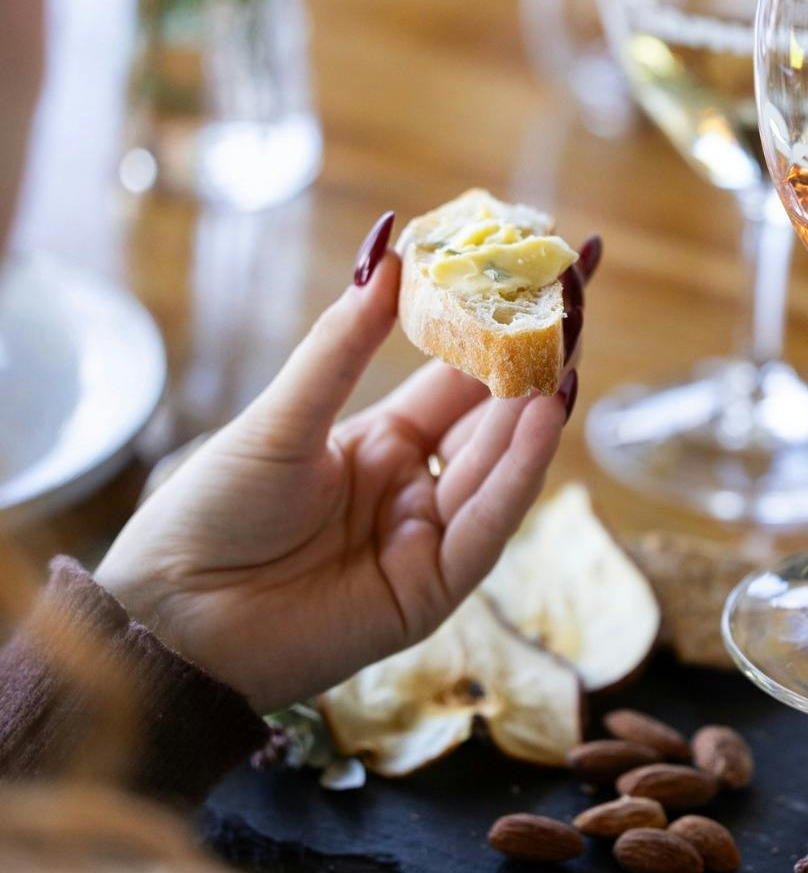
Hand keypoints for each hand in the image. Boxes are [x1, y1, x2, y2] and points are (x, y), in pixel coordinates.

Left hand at [96, 215, 601, 711]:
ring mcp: (428, 540)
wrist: (167, 621)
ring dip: (539, 410)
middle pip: (493, 419)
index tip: (534, 274)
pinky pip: (488, 525)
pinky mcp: (433, 591)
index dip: (495, 329)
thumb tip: (385, 251)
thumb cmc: (208, 517)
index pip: (457, 379)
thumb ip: (342, 345)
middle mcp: (414, 488)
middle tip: (575, 299)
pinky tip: (546, 417)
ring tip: (567, 349)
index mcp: (380, 444)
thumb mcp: (279, 419)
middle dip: (535, 363)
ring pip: (499, 467)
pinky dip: (520, 472)